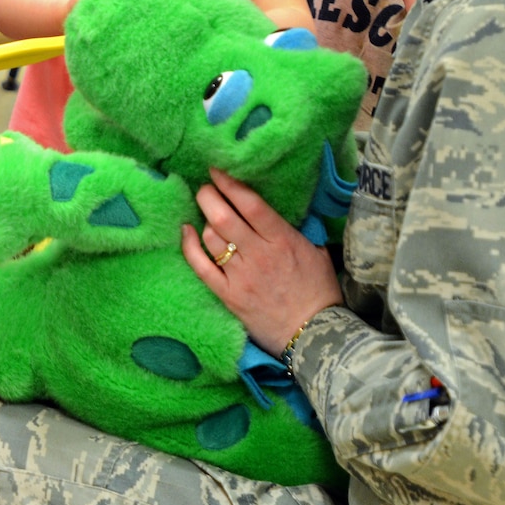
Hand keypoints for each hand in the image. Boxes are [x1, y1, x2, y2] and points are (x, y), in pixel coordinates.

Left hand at [180, 168, 340, 353]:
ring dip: (205, 220)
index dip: (230, 183)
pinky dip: (189, 246)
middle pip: (223, 216)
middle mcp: (259, 254)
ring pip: (211, 237)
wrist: (314, 334)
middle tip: (205, 188)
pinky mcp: (228, 294)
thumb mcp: (315, 251)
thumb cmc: (318, 291)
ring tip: (207, 214)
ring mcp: (241, 275)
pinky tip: (186, 231)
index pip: (250, 204)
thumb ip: (292, 230)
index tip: (217, 171)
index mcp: (283, 240)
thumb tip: (273, 211)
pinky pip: (200, 266)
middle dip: (208, 196)